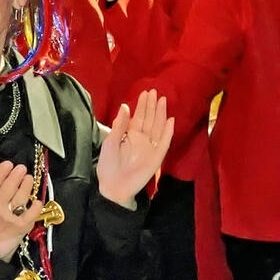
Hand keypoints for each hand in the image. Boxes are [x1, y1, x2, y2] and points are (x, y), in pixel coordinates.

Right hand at [0, 146, 42, 261]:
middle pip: (8, 188)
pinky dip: (36, 206)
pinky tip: (37, 201)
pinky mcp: (22, 225)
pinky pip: (31, 213)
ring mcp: (10, 216)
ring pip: (20, 198)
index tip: (8, 164)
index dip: (1, 171)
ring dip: (26, 186)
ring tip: (28, 179)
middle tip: (21, 169)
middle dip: (16, 176)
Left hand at [96, 90, 174, 207]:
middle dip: (152, 106)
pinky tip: (170, 120)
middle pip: (149, 119)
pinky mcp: (157, 157)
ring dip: (161, 114)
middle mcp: (142, 139)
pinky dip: (168, 132)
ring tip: (162, 100)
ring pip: (157, 127)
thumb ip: (119, 125)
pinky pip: (164, 142)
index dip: (142, 105)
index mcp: (130, 136)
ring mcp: (150, 148)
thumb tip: (125, 106)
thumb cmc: (108, 166)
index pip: (138, 117)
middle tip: (154, 92)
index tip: (145, 93)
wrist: (114, 187)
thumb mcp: (110, 142)